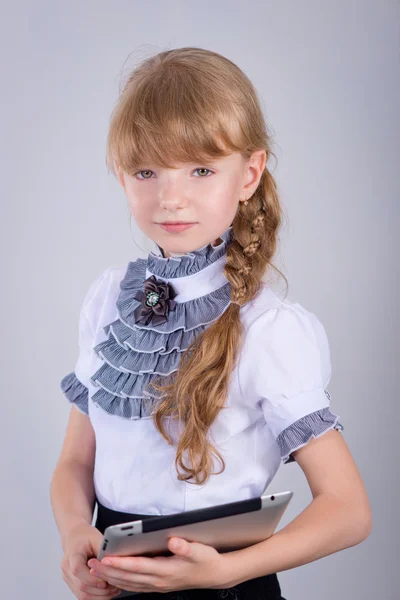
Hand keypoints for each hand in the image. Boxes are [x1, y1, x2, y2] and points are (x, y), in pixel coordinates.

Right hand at [61, 522, 121, 598]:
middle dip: (100, 589)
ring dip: (99, 595)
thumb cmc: (85, 536)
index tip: (106, 580)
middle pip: (80, 586)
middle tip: (115, 586)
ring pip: (82, 594)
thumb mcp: (96, 537)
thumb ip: (104, 551)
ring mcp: (68, 577)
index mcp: (72, 554)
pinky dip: (95, 596)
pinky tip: (106, 591)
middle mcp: (67, 568)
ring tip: (113, 590)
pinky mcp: (72, 583)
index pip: (78, 570)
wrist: (75, 536)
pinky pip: (83, 595)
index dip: (92, 578)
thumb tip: (116, 562)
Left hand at [87, 536, 232, 593]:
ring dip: (111, 577)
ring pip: (129, 584)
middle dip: (108, 571)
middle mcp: (159, 581)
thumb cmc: (207, 561)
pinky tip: (113, 578)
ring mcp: (158, 585)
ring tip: (96, 570)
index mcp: (166, 571)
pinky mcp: (159, 585)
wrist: (216, 575)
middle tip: (91, 563)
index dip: (120, 562)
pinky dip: (122, 582)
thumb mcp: (200, 551)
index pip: (138, 567)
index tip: (105, 557)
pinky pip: (135, 586)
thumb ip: (186, 546)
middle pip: (128, 577)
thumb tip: (173, 541)